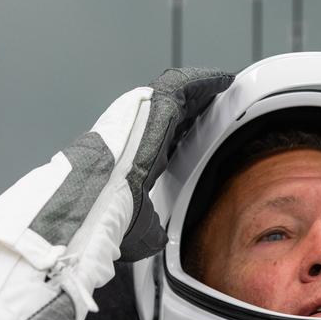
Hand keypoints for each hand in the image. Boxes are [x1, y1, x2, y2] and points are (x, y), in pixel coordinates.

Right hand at [120, 67, 234, 260]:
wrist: (96, 196)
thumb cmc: (108, 215)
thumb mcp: (137, 226)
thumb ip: (151, 228)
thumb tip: (159, 240)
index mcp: (134, 158)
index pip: (161, 139)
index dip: (181, 134)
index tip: (198, 133)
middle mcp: (137, 130)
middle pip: (172, 112)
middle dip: (195, 107)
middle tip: (217, 102)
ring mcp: (145, 113)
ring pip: (178, 93)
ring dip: (201, 90)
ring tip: (223, 85)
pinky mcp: (156, 103)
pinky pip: (186, 84)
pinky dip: (206, 80)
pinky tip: (224, 79)